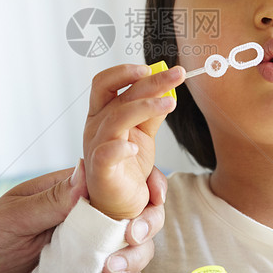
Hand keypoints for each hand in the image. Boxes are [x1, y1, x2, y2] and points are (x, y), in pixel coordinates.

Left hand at [0, 161, 167, 272]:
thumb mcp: (13, 216)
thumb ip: (50, 200)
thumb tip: (84, 174)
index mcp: (74, 193)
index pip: (122, 180)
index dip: (147, 183)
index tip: (154, 194)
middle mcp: (90, 220)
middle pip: (140, 215)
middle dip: (146, 225)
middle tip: (131, 236)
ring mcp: (92, 251)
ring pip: (138, 251)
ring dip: (135, 260)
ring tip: (109, 272)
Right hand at [84, 63, 183, 218]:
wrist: (120, 205)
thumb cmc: (127, 167)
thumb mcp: (143, 134)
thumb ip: (151, 114)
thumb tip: (167, 91)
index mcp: (103, 114)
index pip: (106, 83)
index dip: (125, 72)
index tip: (153, 67)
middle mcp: (96, 127)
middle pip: (117, 95)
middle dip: (148, 82)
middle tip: (177, 75)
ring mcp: (96, 148)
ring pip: (117, 118)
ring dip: (145, 106)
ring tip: (170, 103)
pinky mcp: (101, 171)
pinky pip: (107, 154)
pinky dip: (120, 148)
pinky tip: (136, 146)